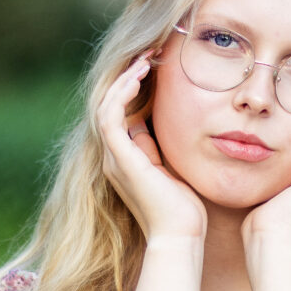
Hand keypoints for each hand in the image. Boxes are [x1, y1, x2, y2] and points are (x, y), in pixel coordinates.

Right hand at [97, 53, 206, 240]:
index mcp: (125, 159)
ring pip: (106, 106)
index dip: (133, 86)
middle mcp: (114, 157)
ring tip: (145, 59)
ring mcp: (114, 159)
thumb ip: (160, 147)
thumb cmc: (184, 208)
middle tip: (149, 54)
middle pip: (110, 105)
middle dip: (127, 77)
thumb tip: (159, 123)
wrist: (180, 236)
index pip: (120, 113)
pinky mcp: (120, 160)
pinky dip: (121, 94)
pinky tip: (139, 77)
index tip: (155, 66)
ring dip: (124, 79)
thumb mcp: (172, 168)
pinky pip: (110, 118)